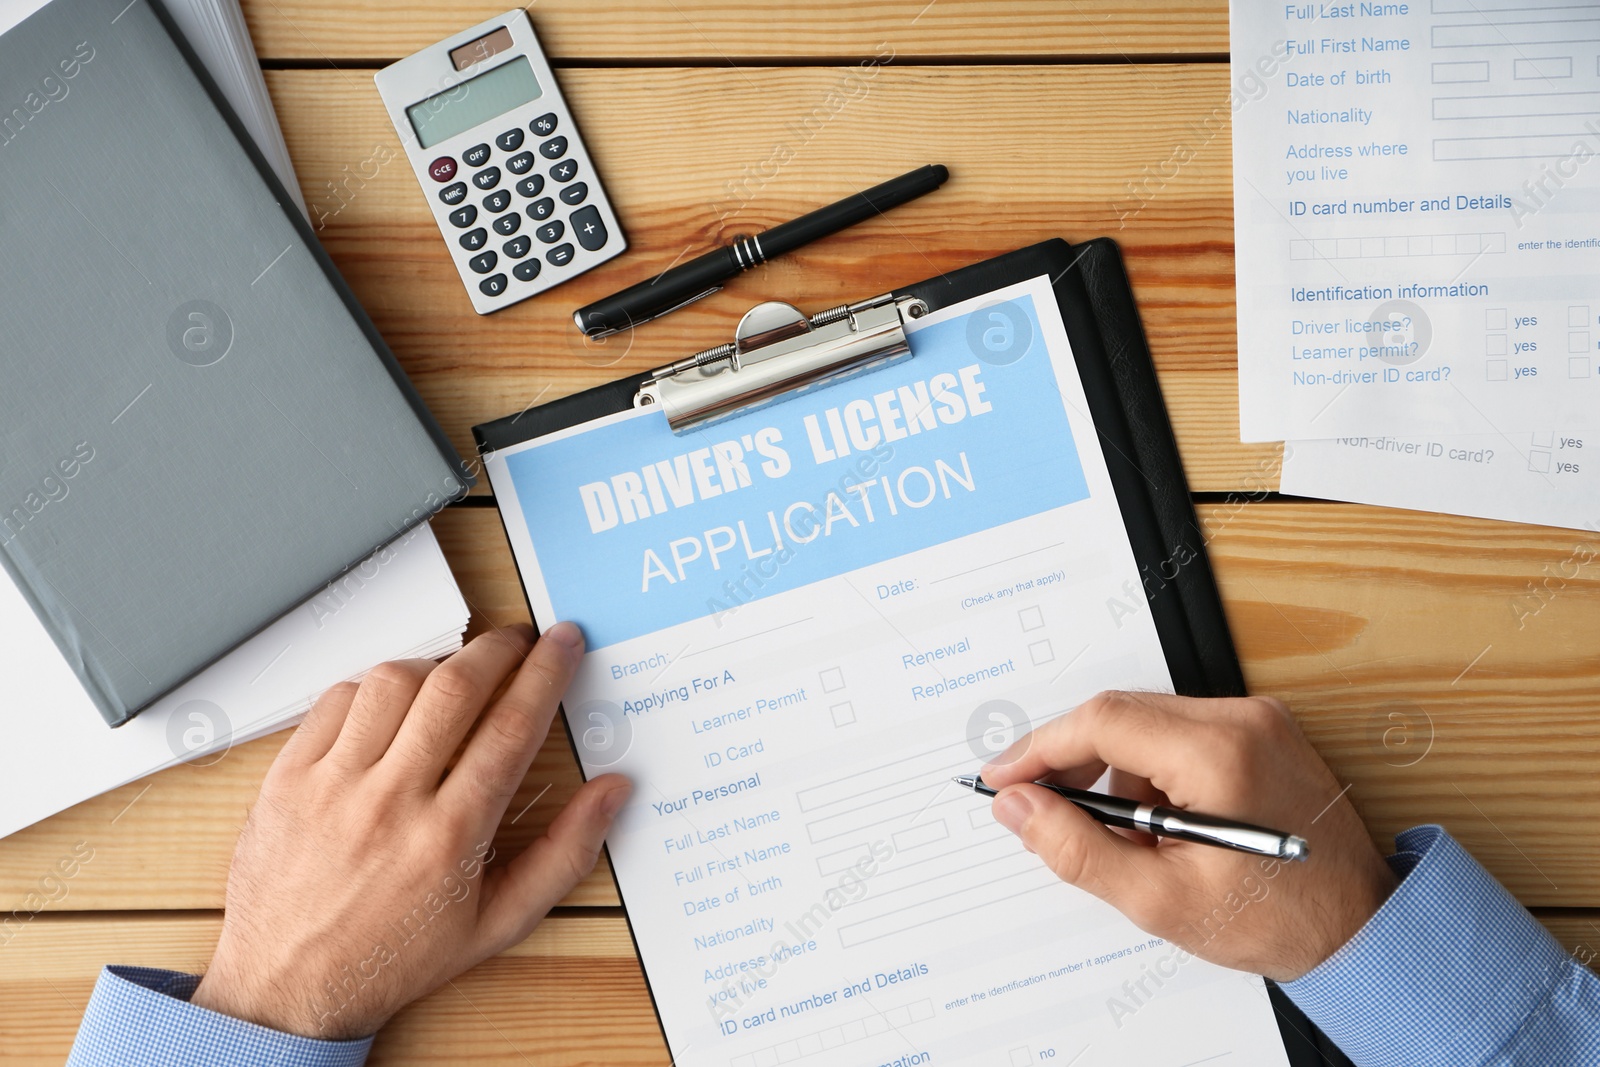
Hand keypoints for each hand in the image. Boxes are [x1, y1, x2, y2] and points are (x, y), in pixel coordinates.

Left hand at [189, 622, 628, 1038]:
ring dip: (436, 662)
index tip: (563, 645)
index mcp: (449, 838)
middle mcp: (390, 804)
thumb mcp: (497, 924)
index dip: (546, 673)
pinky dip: (372, 684)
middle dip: (498, 648)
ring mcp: (333, 786)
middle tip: (518, 640)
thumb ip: (564, 854)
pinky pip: (335, 699)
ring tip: (456, 672)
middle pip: (455, 688)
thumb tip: (611, 793)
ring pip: (393, 681)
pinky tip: (393, 699)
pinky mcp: (288, 778)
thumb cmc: (394, 958)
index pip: (511, 728)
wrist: (287, 989)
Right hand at [981, 691, 1395, 980]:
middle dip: (1072, 761)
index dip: (1039, 749)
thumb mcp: (1161, 899)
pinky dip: (1152, 772)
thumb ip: (1078, 849)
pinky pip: (1179, 733)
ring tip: (1125, 838)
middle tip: (1041, 809)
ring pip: (1147, 723)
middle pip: (1121, 714)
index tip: (1003, 779)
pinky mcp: (1262, 731)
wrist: (1361, 928)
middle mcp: (1242, 719)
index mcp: (1220, 753)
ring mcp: (1257, 720)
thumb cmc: (1278, 920)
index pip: (1102, 722)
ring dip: (1116, 772)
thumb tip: (1020, 808)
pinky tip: (1159, 824)